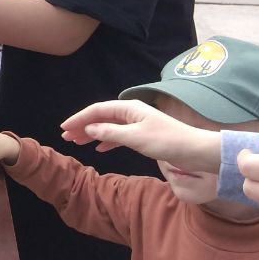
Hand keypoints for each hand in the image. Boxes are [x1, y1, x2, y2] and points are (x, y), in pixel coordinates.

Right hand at [59, 100, 220, 170]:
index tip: (64, 127)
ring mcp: (137, 124)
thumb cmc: (166, 141)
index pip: (97, 111)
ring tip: (78, 143)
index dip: (79, 118)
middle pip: (101, 117)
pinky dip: (107, 141)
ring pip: (108, 127)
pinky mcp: (142, 136)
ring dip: (92, 134)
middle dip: (82, 126)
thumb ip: (110, 132)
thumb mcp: (135, 137)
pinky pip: (118, 136)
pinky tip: (99, 149)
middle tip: (66, 137)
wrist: (194, 151)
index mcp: (129, 109)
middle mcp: (131, 113)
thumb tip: (89, 129)